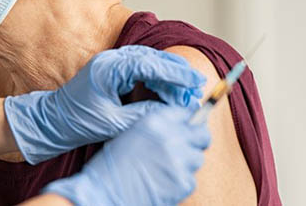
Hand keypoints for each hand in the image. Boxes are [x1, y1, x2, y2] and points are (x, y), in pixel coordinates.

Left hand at [4, 45, 205, 163]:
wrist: (53, 121)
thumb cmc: (77, 122)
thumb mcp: (114, 123)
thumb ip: (143, 114)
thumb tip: (171, 111)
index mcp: (109, 68)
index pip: (150, 64)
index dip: (175, 73)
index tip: (194, 82)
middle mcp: (110, 60)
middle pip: (152, 58)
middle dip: (176, 72)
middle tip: (196, 86)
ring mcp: (111, 62)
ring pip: (148, 61)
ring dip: (168, 75)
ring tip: (186, 90)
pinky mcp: (112, 70)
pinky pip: (140, 68)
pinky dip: (157, 77)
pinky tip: (168, 90)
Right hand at [42, 105, 210, 205]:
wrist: (103, 192)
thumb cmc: (112, 166)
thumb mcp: (132, 134)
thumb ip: (157, 128)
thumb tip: (180, 128)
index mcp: (155, 122)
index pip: (187, 113)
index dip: (190, 121)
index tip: (190, 127)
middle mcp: (170, 137)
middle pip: (202, 134)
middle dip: (197, 140)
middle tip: (187, 148)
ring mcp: (179, 160)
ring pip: (197, 158)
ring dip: (187, 163)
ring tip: (166, 169)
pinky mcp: (183, 182)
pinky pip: (191, 179)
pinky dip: (180, 182)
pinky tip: (163, 183)